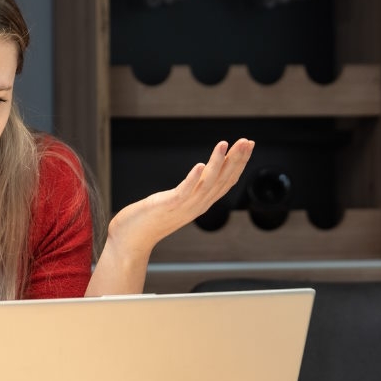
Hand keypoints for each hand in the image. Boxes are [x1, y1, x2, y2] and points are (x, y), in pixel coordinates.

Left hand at [108, 138, 253, 254]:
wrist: (132, 239)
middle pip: (223, 181)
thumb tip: (201, 172)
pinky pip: (185, 192)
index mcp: (201, 202)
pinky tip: (200, 165)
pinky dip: (194, 179)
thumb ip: (191, 190)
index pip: (227, 181)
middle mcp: (198, 205)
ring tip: (224, 144)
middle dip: (236, 159)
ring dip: (217, 163)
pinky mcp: (169, 205)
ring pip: (208, 183)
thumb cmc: (150, 218)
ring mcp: (185, 206)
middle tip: (246, 141)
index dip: (239, 163)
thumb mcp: (177, 201)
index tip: (248, 145)